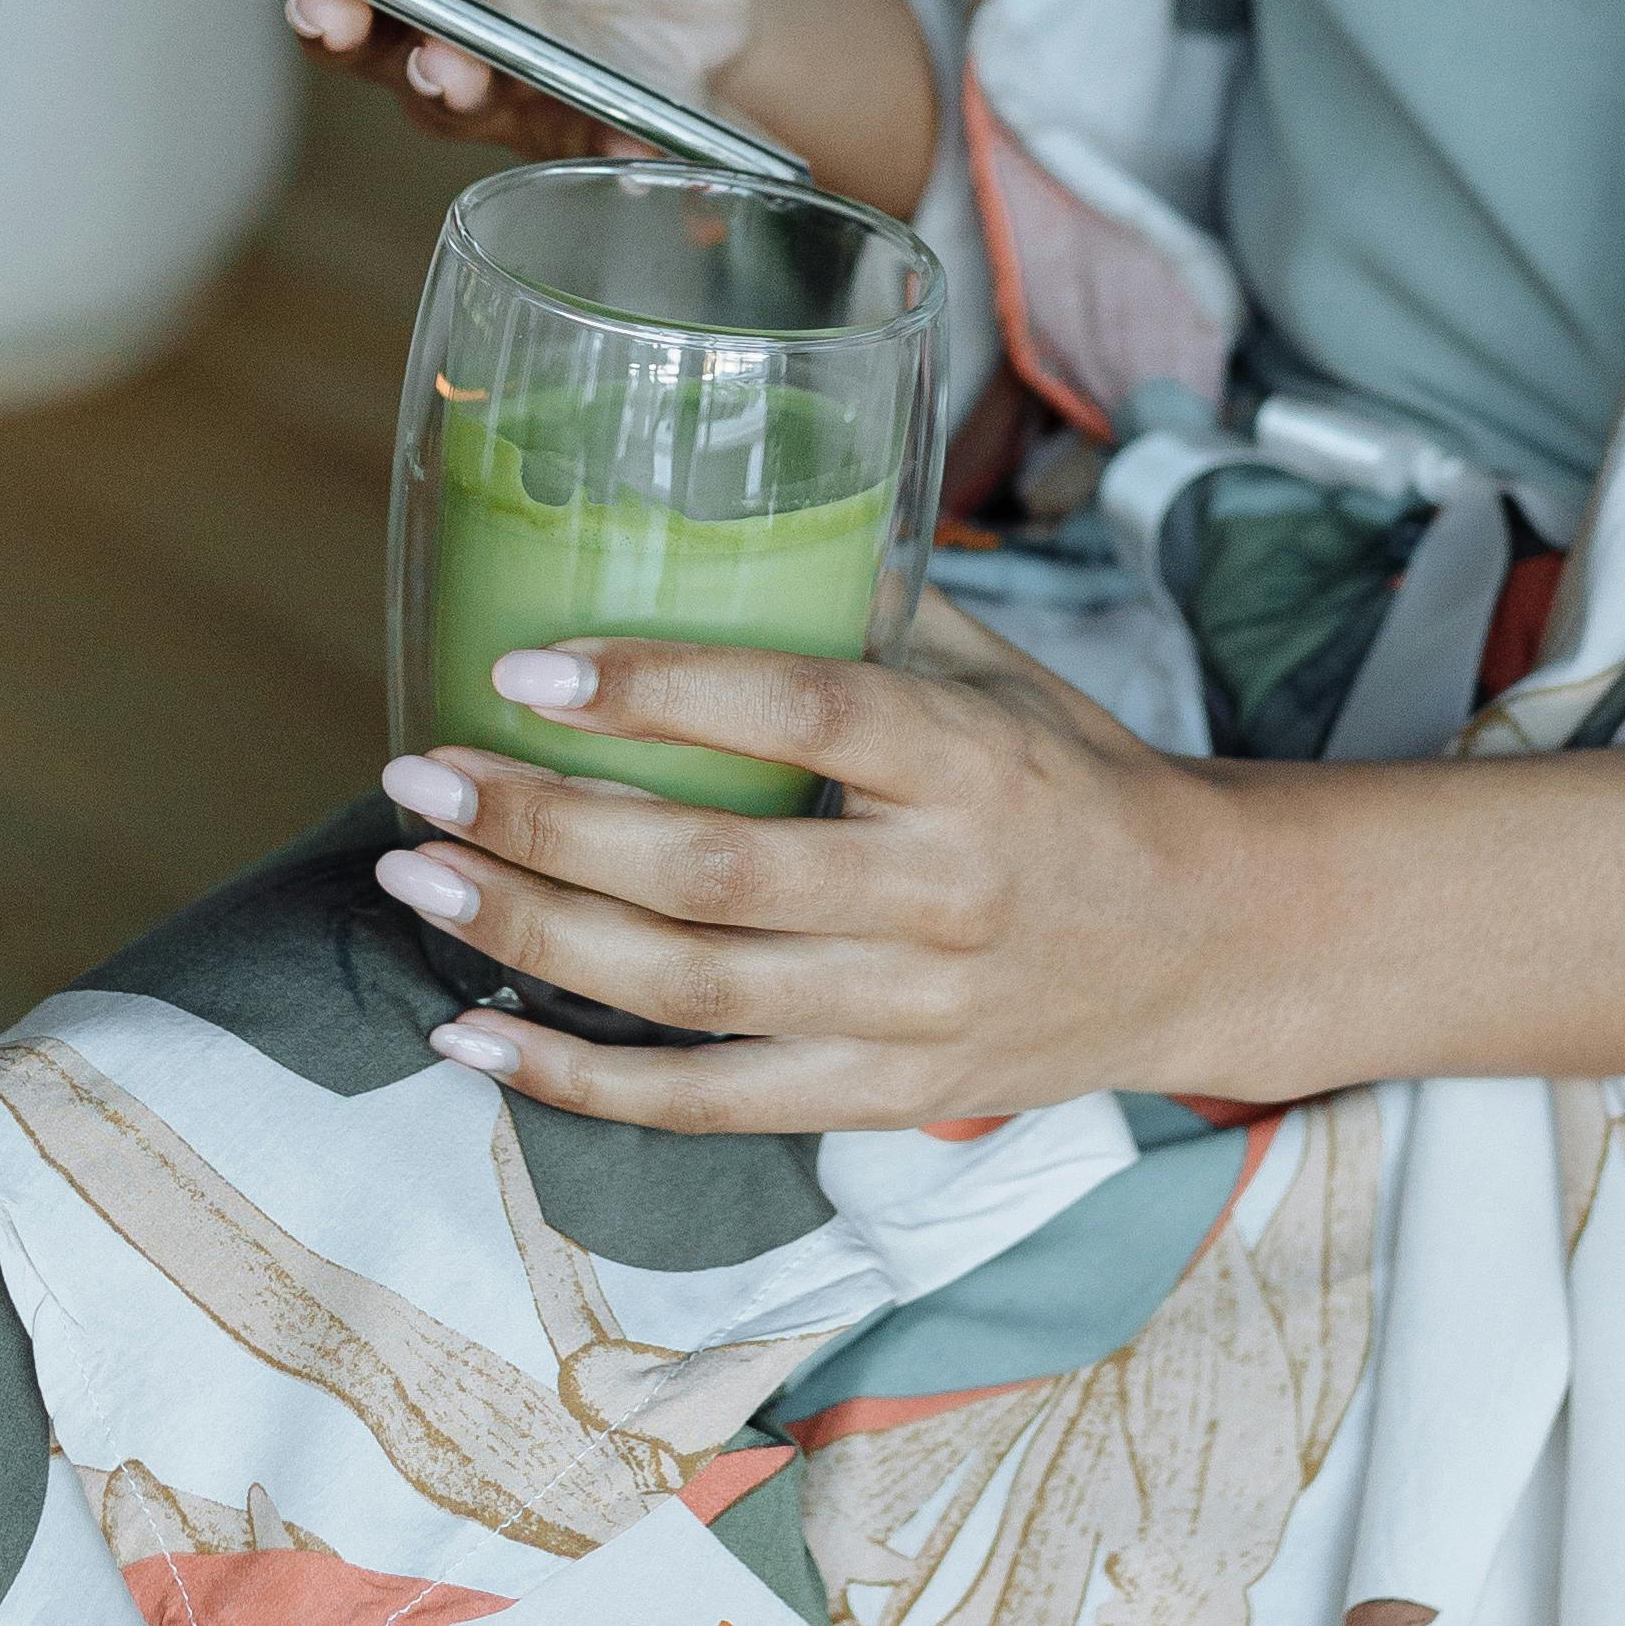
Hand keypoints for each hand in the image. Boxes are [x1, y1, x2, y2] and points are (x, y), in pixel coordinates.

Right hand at [156, 0, 937, 207]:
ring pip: (437, 92)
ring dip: (441, 85)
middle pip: (338, 27)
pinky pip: (568, 137)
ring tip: (456, 67)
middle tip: (329, 7)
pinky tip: (625, 136)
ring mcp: (479, 64)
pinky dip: (592, 141)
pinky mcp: (562, 112)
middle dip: (328, 20)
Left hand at [372, 598, 1624, 1123]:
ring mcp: (910, 1008)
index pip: (802, 715)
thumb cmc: (1072, 780)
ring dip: (536, 938)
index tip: (527, 661)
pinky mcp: (885, 1094)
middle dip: (548, 825)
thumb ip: (863, 611)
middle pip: (715, 869)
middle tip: (424, 780)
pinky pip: (709, 1105)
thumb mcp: (994, 671)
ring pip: (693, 988)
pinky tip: (473, 1040)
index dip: (661, 690)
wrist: (1205, 942)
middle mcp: (938, 890)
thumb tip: (710, 521)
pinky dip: (580, 1082)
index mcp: (967, 759)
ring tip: (420, 882)